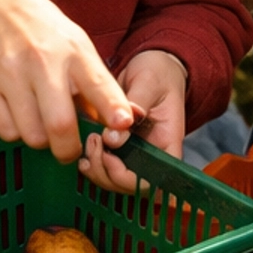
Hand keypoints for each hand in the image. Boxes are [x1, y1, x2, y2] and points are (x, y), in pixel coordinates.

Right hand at [0, 0, 133, 162]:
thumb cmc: (43, 32)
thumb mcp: (77, 47)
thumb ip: (96, 86)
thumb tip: (115, 126)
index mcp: (73, 52)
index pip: (99, 85)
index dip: (113, 109)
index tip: (122, 125)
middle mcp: (41, 61)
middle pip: (60, 125)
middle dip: (68, 150)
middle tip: (69, 149)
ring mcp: (9, 73)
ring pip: (31, 135)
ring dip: (40, 140)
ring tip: (40, 121)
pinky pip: (6, 131)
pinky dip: (16, 131)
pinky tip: (18, 113)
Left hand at [81, 50, 185, 192]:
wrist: (152, 66)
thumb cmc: (157, 72)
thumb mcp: (149, 82)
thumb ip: (135, 105)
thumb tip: (117, 131)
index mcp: (167, 143)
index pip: (156, 179)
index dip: (130, 177)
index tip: (111, 154)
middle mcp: (153, 154)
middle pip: (131, 186)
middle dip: (107, 173)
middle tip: (94, 144)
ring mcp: (137, 154)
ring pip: (116, 181)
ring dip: (97, 170)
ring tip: (89, 144)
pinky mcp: (121, 149)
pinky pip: (107, 169)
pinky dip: (93, 166)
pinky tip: (84, 154)